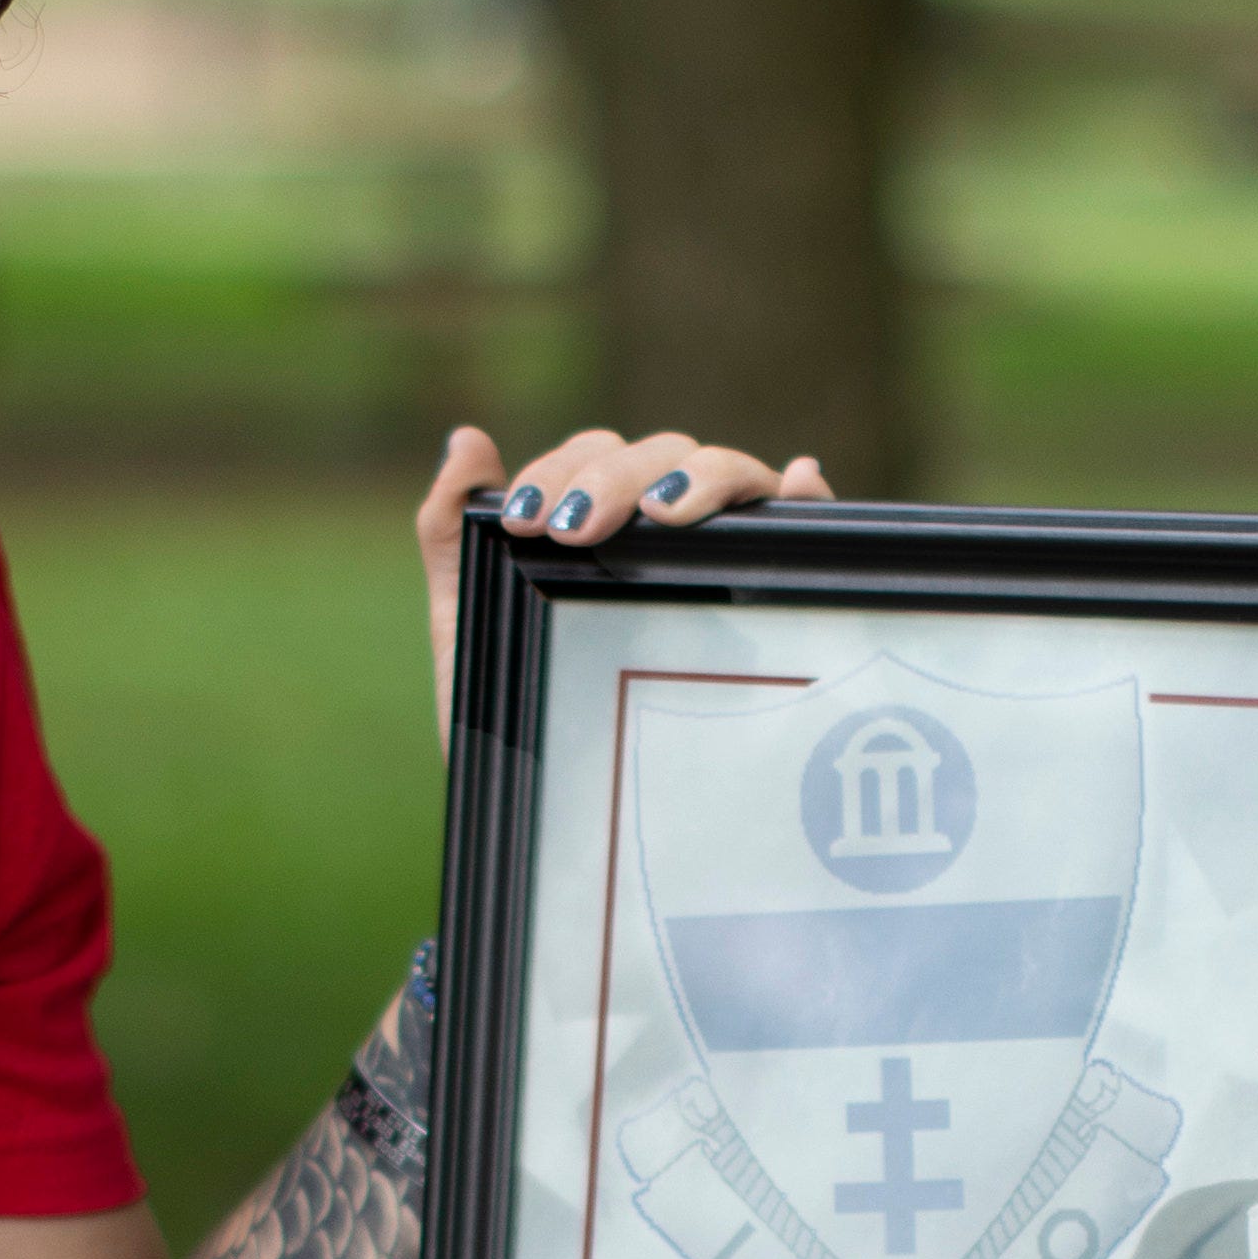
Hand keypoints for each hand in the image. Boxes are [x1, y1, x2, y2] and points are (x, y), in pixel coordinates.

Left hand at [414, 424, 833, 738]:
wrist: (551, 822)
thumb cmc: (514, 720)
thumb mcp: (467, 624)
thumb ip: (451, 533)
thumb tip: (465, 436)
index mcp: (601, 526)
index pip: (600, 456)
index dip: (564, 468)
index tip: (526, 518)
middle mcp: (667, 536)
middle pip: (666, 457)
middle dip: (616, 478)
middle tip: (574, 530)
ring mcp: (723, 564)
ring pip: (733, 478)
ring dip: (703, 477)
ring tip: (663, 513)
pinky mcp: (768, 604)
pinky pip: (806, 534)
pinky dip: (806, 499)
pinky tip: (798, 484)